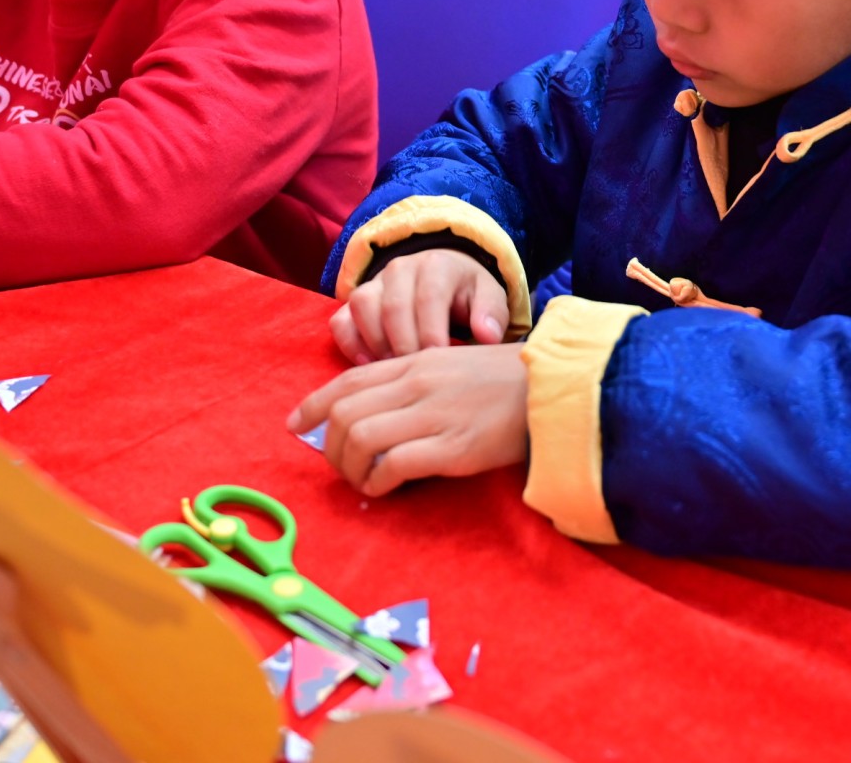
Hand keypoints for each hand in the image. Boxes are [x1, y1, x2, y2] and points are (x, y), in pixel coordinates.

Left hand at [285, 344, 528, 497]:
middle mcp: (417, 385)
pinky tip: (385, 489)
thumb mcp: (452, 366)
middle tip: (339, 466)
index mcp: (415, 362)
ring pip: (361, 439)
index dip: (313, 405)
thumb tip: (375, 410)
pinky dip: (378, 482)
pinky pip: (394, 466)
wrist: (554, 390)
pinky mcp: (452, 448)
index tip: (296, 426)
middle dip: (329, 446)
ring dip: (350, 468)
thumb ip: (414, 382)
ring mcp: (434, 416)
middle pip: (344, 414)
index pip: (346, 381)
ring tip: (363, 481)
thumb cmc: (505, 382)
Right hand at [329, 249, 508, 363]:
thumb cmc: (467, 295)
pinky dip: (350, 345)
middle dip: (404, 343)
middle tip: (416, 374)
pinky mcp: (353, 302)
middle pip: (392, 305)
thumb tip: (488, 336)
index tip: (438, 359)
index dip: (431, 330)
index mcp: (437, 265)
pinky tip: (370, 367)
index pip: (429, 296)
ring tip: (395, 370)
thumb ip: (491, 313)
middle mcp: (401, 268)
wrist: (444, 278)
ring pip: (362, 306)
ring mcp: (374, 283)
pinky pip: (340, 321)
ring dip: (376, 342)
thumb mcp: (489, 298)